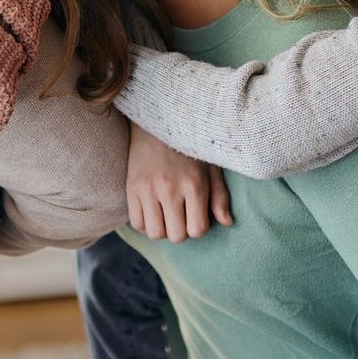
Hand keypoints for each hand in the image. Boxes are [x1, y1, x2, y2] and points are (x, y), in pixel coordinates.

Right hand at [125, 124, 231, 242]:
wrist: (157, 122)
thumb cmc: (189, 146)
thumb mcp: (210, 167)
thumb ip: (220, 196)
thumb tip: (226, 222)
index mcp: (194, 184)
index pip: (197, 230)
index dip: (198, 228)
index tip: (196, 215)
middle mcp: (170, 189)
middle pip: (176, 236)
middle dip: (181, 231)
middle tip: (181, 216)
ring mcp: (148, 189)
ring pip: (155, 233)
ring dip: (162, 229)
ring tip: (166, 215)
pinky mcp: (131, 188)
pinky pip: (136, 223)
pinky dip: (145, 223)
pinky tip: (152, 211)